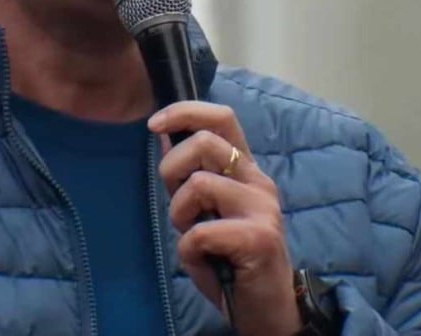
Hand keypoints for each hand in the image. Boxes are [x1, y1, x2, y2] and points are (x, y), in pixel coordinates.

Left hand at [148, 101, 301, 335]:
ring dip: (180, 216)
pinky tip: (206, 262)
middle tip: (180, 208)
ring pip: (198, 184)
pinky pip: (200, 231)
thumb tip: (164, 133)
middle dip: (172, 170)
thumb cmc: (229, 258)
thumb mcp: (204, 210)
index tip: (154, 125)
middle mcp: (258, 181)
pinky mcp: (260, 238)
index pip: (222, 117)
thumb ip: (189, 175)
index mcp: (244, 169)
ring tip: (195, 239)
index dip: (184, 111)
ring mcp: (262, 208)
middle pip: (204, 142)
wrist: (266, 309)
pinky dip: (190, 251)